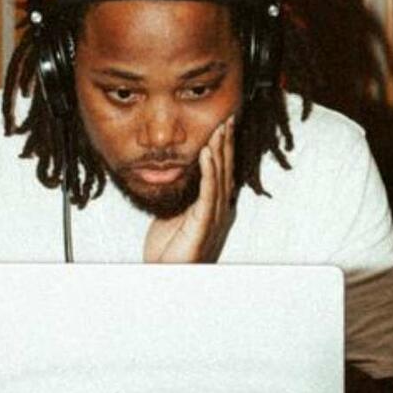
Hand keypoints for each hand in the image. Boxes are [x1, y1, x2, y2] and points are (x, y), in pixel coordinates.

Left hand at [143, 115, 235, 262]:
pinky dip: (209, 171)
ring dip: (220, 151)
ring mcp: (213, 218)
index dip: (223, 148)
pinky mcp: (203, 224)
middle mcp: (218, 211)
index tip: (224, 125)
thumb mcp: (175, 215)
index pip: (220, 171)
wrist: (163, 275)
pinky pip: (208, 192)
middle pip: (225, 170)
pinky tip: (208, 153)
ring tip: (220, 128)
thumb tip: (181, 175)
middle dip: (226, 143)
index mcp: (212, 207)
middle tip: (228, 118)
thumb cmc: (168, 250)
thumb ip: (183, 197)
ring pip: (219, 177)